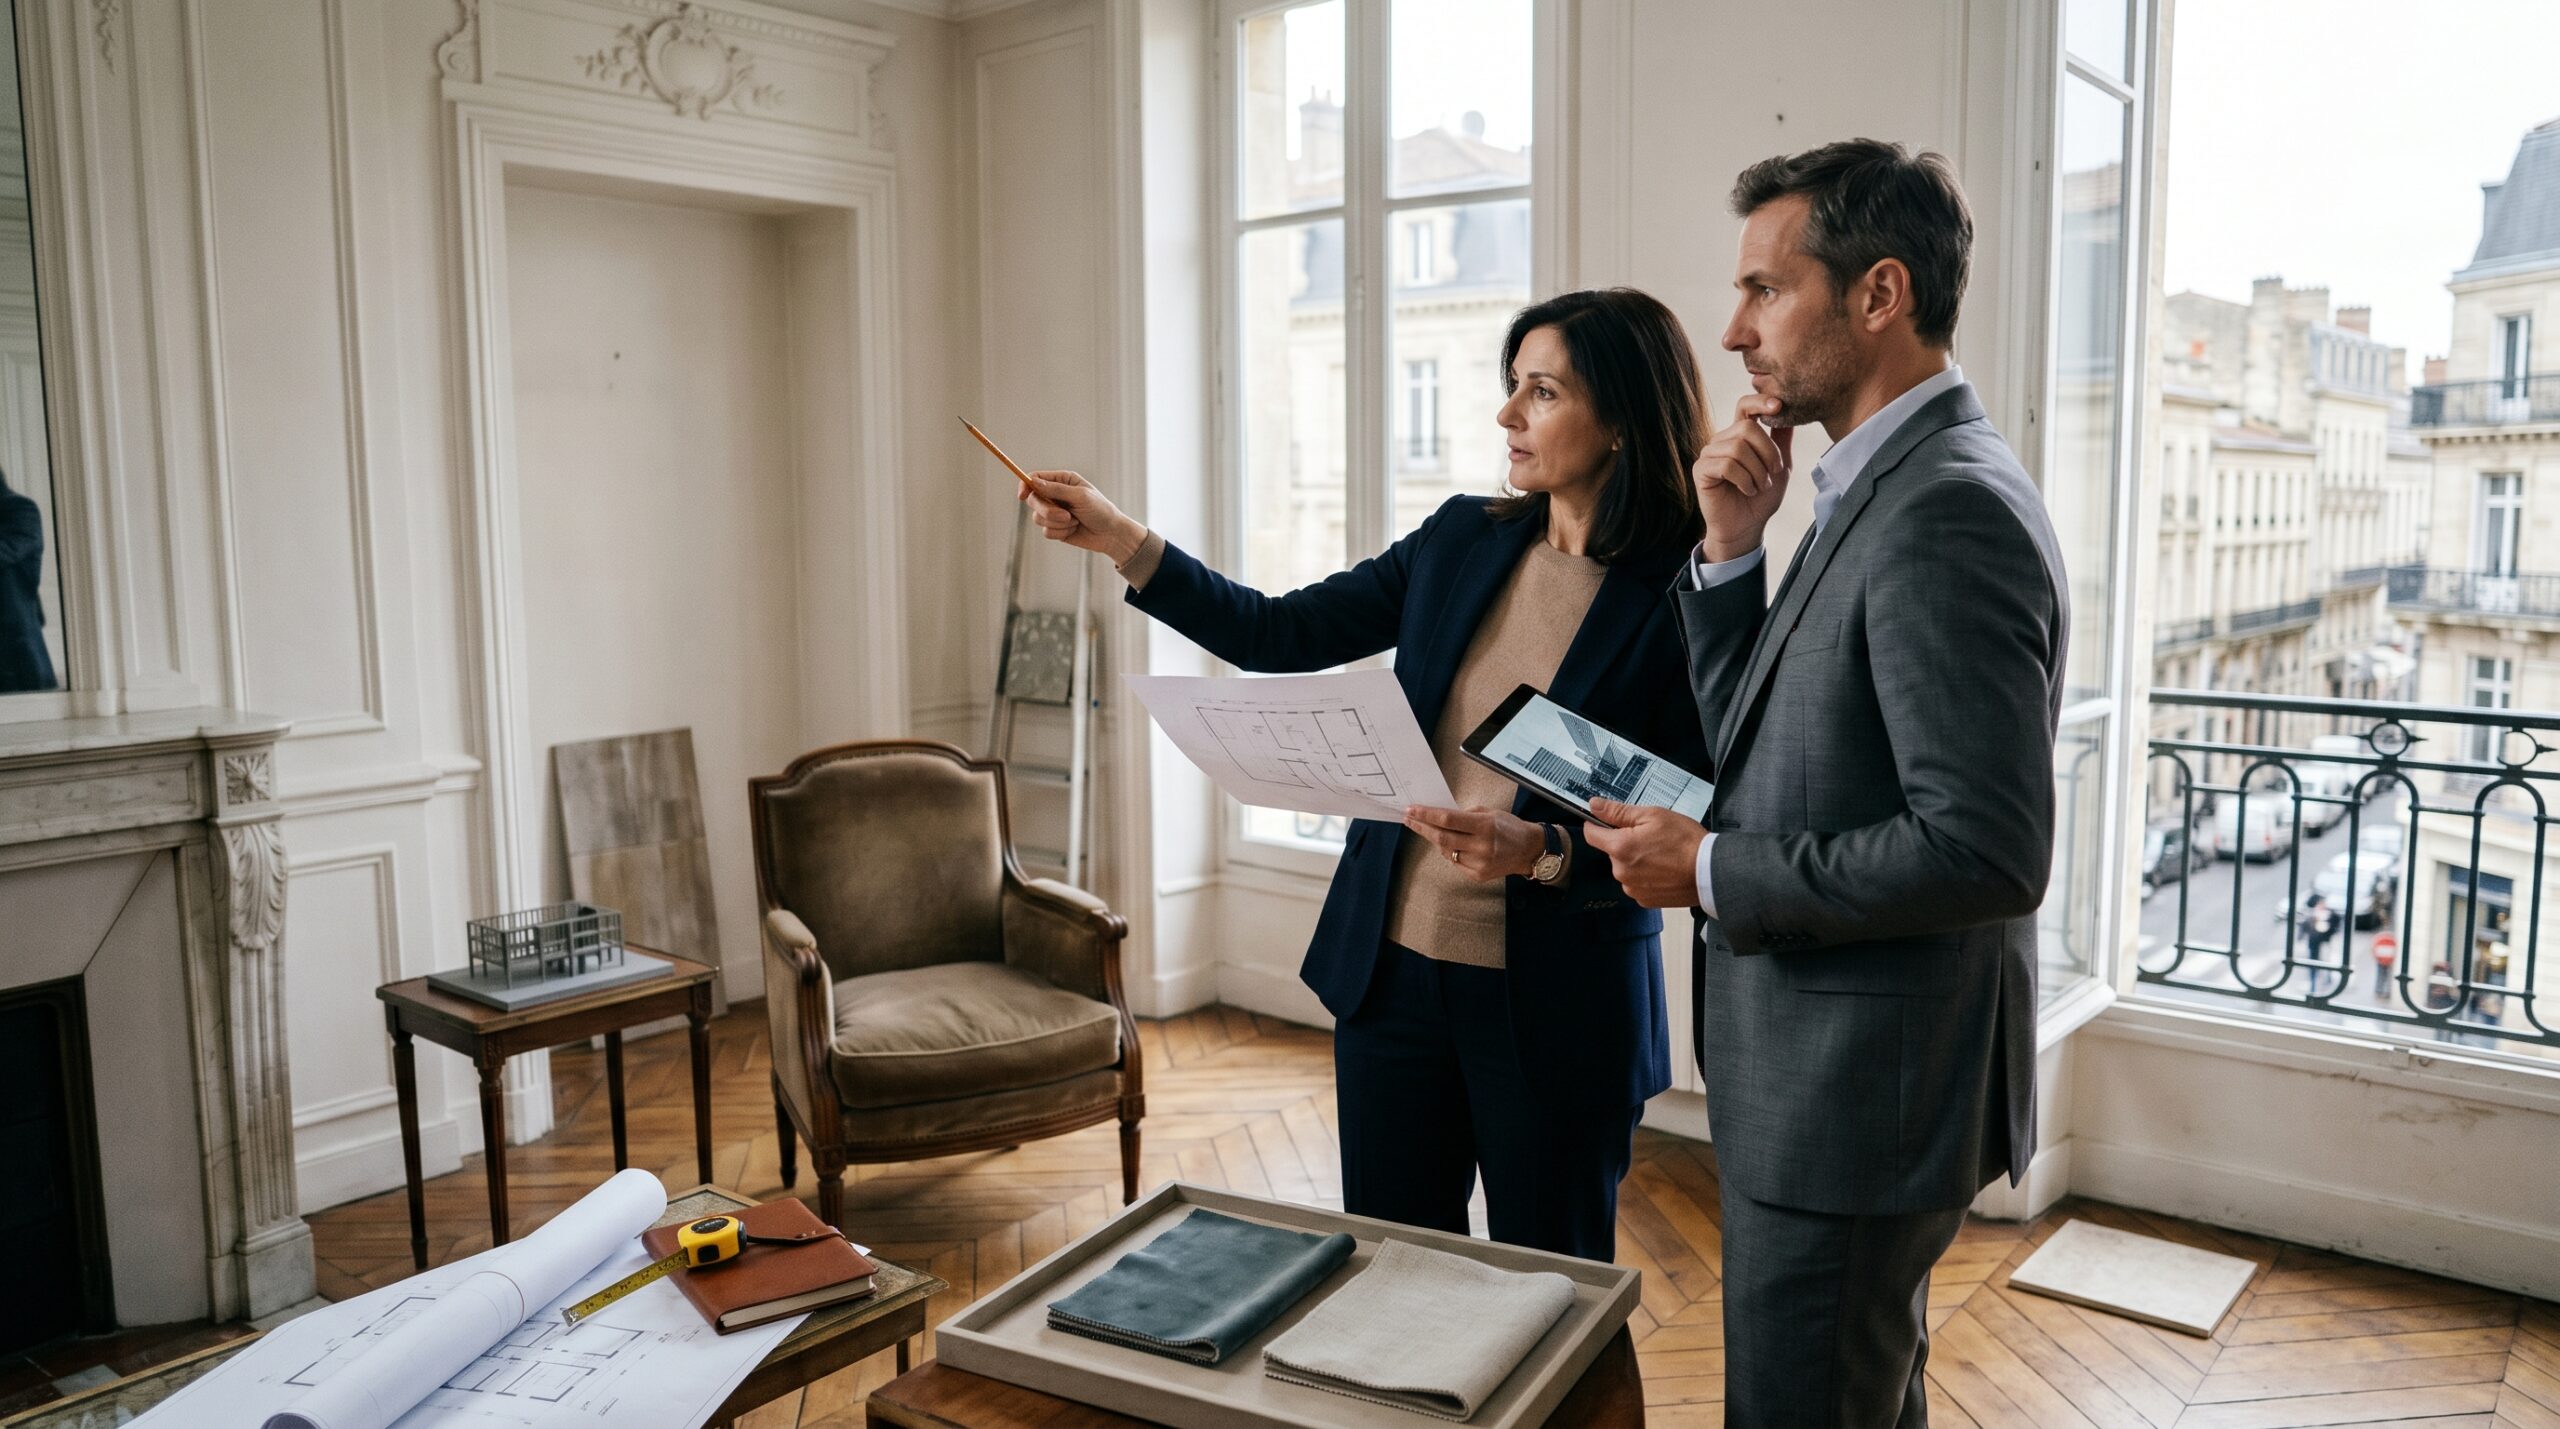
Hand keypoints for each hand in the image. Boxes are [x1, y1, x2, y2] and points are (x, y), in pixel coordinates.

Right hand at [1022, 469, 1147, 564]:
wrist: (1111, 534)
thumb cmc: (1100, 510)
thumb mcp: (1080, 496)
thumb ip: (1056, 490)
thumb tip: (1033, 482)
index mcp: (1062, 480)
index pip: (1035, 478)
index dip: (1025, 485)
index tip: (1022, 495)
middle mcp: (1055, 495)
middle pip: (1033, 499)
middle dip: (1047, 510)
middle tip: (1065, 515)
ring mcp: (1054, 512)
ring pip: (1038, 518)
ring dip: (1057, 523)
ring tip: (1075, 522)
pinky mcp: (1055, 528)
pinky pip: (1046, 531)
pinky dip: (1060, 532)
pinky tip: (1074, 529)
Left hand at [1402, 806, 1545, 883]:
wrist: (1529, 850)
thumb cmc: (1509, 827)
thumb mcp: (1490, 812)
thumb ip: (1465, 815)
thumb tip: (1438, 816)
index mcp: (1485, 825)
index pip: (1447, 819)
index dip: (1426, 815)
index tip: (1411, 810)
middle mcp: (1482, 846)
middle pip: (1442, 837)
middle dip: (1422, 827)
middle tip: (1409, 819)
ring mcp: (1479, 863)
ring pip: (1446, 851)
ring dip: (1436, 840)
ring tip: (1430, 829)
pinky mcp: (1478, 875)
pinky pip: (1455, 862)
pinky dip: (1449, 852)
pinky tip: (1452, 844)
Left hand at [1582, 799, 1707, 908]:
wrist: (1711, 872)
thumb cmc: (1686, 842)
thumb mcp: (1653, 815)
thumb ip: (1619, 811)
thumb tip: (1594, 805)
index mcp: (1620, 847)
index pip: (1591, 834)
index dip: (1598, 824)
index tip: (1609, 821)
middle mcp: (1621, 871)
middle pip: (1612, 851)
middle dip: (1626, 842)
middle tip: (1651, 837)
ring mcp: (1632, 888)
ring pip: (1625, 868)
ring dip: (1637, 861)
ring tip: (1662, 855)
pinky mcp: (1644, 900)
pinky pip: (1637, 883)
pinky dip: (1647, 876)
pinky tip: (1664, 869)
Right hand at [1691, 395, 1792, 562]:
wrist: (1746, 527)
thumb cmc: (1761, 498)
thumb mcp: (1780, 466)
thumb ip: (1782, 439)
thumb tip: (1791, 410)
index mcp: (1740, 435)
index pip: (1745, 406)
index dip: (1760, 401)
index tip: (1779, 405)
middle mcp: (1722, 440)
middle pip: (1747, 427)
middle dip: (1768, 451)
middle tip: (1774, 473)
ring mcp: (1709, 454)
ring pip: (1738, 447)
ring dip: (1757, 471)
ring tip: (1760, 486)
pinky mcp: (1701, 470)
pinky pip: (1726, 465)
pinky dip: (1744, 480)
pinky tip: (1747, 490)